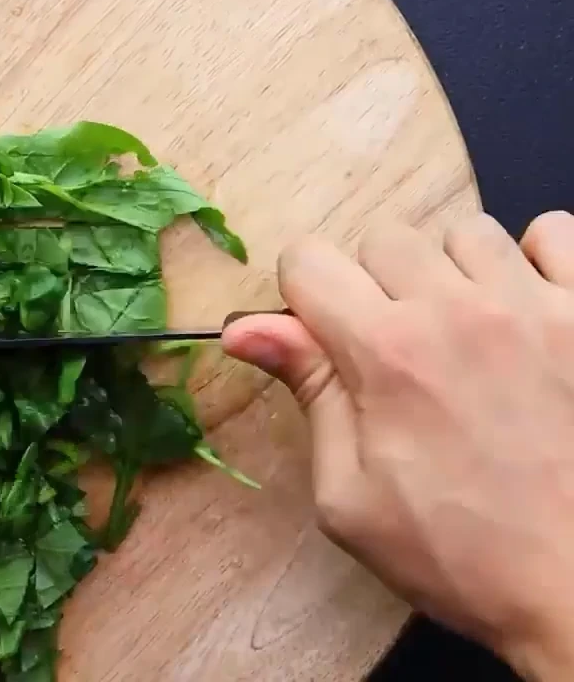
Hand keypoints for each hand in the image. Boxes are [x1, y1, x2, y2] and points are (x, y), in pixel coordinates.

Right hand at [223, 212, 573, 680]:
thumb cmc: (460, 556)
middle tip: (396, 353)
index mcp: (386, 354)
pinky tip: (526, 313)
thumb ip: (309, 393)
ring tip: (466, 334)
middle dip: (375, 285)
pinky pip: (555, 232)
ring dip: (452, 273)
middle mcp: (459, 312)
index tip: (321, 336)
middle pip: (384, 239)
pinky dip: (535, 260)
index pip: (310, 260)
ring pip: (466, 232)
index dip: (303, 297)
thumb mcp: (350, 496)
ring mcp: (537, 306)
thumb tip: (245, 328)